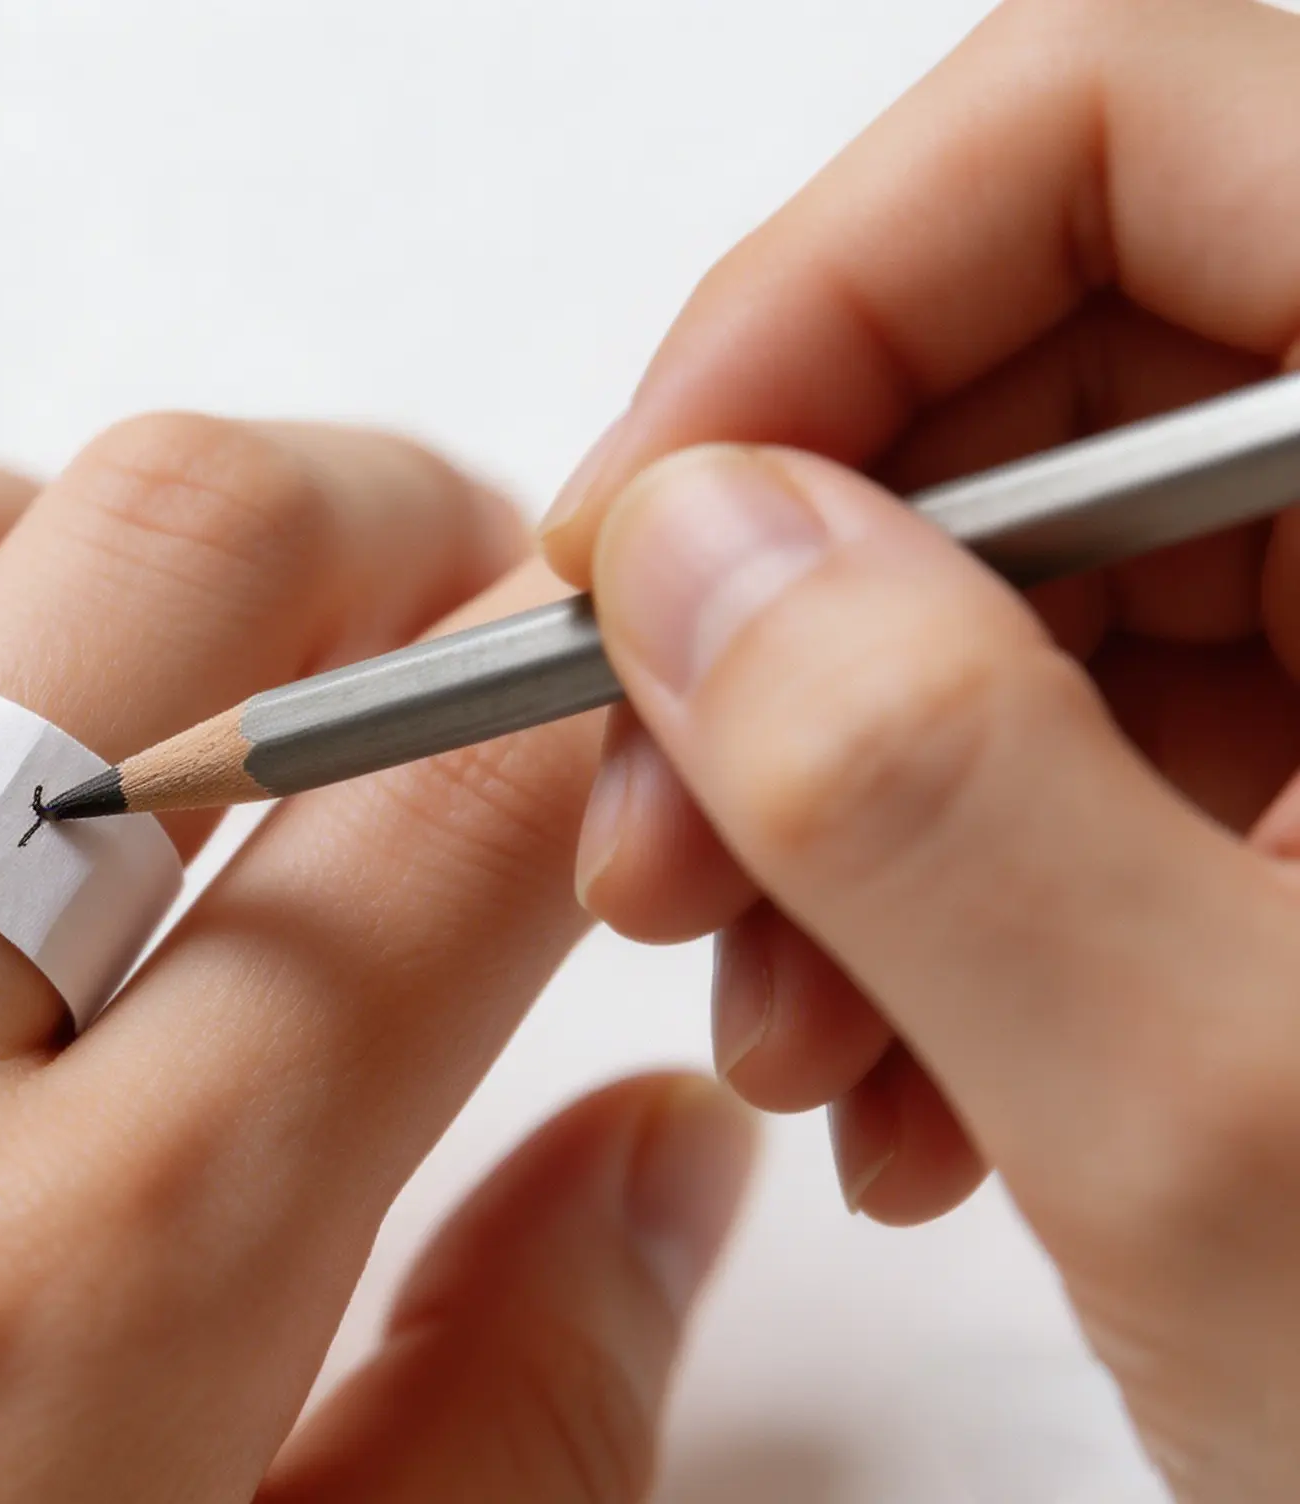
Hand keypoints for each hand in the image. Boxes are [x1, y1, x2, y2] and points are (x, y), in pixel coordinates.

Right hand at [535, 0, 1299, 1492]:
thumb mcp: (1247, 1145)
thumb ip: (944, 797)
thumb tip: (699, 554)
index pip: (1148, 125)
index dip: (834, 285)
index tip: (644, 520)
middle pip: (1077, 353)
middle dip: (801, 599)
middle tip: (652, 822)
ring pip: (1075, 566)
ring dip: (852, 781)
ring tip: (784, 1026)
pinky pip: (1134, 738)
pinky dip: (963, 887)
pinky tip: (906, 1079)